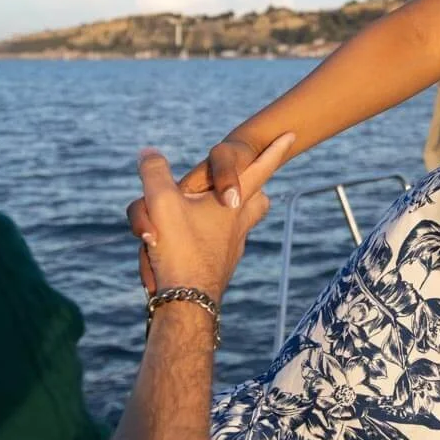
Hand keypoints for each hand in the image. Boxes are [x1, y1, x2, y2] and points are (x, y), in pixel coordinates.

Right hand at [126, 132, 293, 300]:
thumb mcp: (161, 202)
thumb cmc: (180, 250)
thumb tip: (147, 151)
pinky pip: (215, 247)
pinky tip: (190, 245)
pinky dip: (204, 241)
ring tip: (219, 210)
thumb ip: (154, 172)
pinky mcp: (217, 266)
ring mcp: (230, 247)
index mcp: (233, 204)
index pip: (259, 168)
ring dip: (229, 216)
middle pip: (258, 201)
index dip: (273, 150)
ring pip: (238, 225)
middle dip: (257, 189)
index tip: (292, 135)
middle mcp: (238, 224)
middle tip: (259, 182)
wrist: (187, 304)